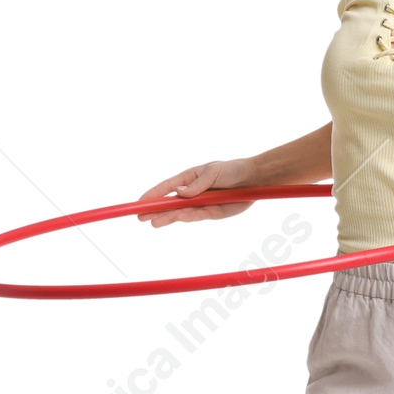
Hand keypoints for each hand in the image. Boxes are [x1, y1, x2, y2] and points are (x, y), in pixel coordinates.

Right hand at [137, 158, 258, 225]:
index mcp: (189, 178)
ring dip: (168, 217)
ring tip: (153, 223)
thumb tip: (180, 193)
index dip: (153, 194)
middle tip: (140, 217)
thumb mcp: (213, 172)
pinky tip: (176, 219)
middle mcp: (193, 192)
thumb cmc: (232, 170)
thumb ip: (198, 184)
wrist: (253, 179)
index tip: (140, 202)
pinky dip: (187, 218)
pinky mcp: (213, 212)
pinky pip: (198, 216)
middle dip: (156, 210)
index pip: (167, 187)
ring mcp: (202, 203)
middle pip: (171, 203)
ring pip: (181, 212)